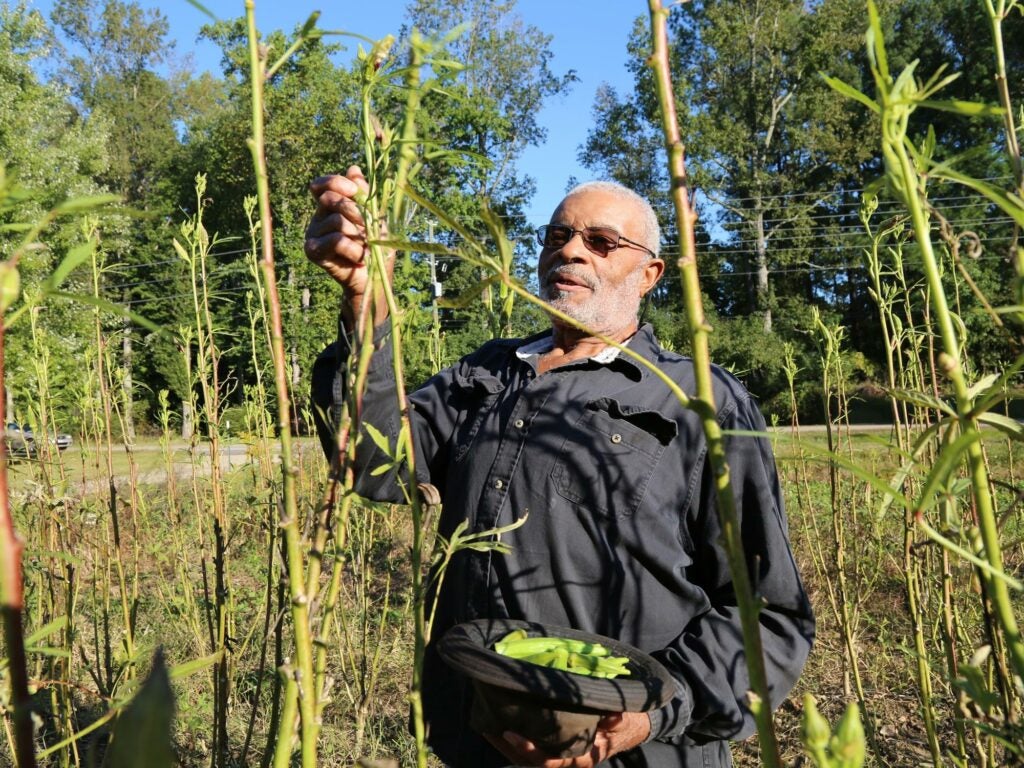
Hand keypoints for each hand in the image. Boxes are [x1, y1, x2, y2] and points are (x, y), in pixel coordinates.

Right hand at [305, 166, 392, 324]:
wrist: (373, 278)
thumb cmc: (375, 246)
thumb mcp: (375, 216)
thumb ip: (364, 194)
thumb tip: (353, 169)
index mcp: (330, 206)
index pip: (324, 184)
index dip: (338, 183)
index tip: (355, 191)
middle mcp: (318, 217)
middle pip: (330, 200)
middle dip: (356, 212)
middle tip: (369, 228)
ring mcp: (312, 234)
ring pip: (337, 222)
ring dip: (359, 235)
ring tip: (365, 247)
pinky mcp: (312, 251)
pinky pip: (336, 241)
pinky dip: (354, 250)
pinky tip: (358, 258)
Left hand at [484, 711, 650, 766]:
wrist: (629, 729)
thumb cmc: (625, 722)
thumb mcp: (625, 718)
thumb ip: (617, 719)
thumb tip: (613, 716)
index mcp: (581, 757)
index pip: (550, 760)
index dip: (529, 750)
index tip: (512, 734)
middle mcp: (567, 760)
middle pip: (531, 762)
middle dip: (509, 748)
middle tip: (489, 728)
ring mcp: (559, 755)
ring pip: (527, 758)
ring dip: (506, 745)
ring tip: (487, 726)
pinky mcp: (554, 747)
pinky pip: (530, 749)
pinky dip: (514, 740)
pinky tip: (500, 725)